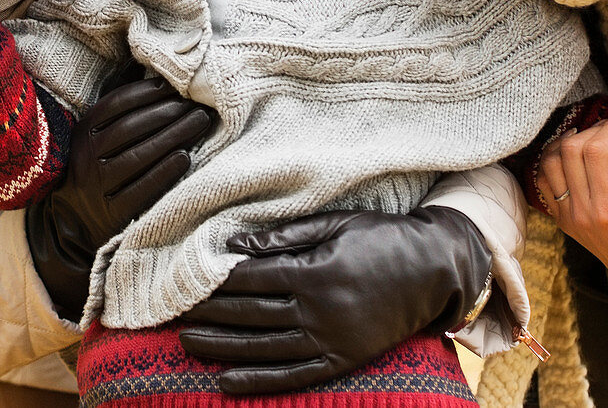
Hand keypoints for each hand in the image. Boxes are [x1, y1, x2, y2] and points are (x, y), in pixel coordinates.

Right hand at [26, 76, 211, 320]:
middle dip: (168, 112)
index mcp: (83, 132)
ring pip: (138, 156)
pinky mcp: (111, 214)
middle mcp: (86, 157)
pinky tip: (185, 157)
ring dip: (173, 137)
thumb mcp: (97, 135)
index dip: (147, 92)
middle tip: (197, 104)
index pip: (116, 104)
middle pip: (131, 128)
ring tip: (200, 123)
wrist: (75, 221)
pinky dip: (165, 172)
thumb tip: (149, 69)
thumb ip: (119, 107)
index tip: (175, 85)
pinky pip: (142, 189)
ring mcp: (97, 186)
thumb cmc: (98, 165)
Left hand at [179, 206, 492, 393]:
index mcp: (315, 271)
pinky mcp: (341, 360)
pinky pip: (294, 376)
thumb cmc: (381, 238)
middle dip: (210, 315)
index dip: (217, 282)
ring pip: (265, 348)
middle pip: (252, 315)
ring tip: (187, 345)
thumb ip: (286, 236)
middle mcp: (318, 310)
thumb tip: (237, 243)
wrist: (432, 271)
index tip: (188, 283)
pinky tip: (227, 382)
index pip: (253, 279)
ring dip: (222, 348)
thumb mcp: (335, 224)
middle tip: (175, 315)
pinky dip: (259, 381)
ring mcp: (330, 339)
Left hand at [538, 104, 607, 306]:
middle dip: (593, 129)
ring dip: (569, 141)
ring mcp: (567, 217)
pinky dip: (554, 160)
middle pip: (570, 151)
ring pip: (550, 162)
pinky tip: (575, 152)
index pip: (596, 152)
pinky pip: (545, 180)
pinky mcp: (562, 219)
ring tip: (595, 134)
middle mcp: (581, 213)